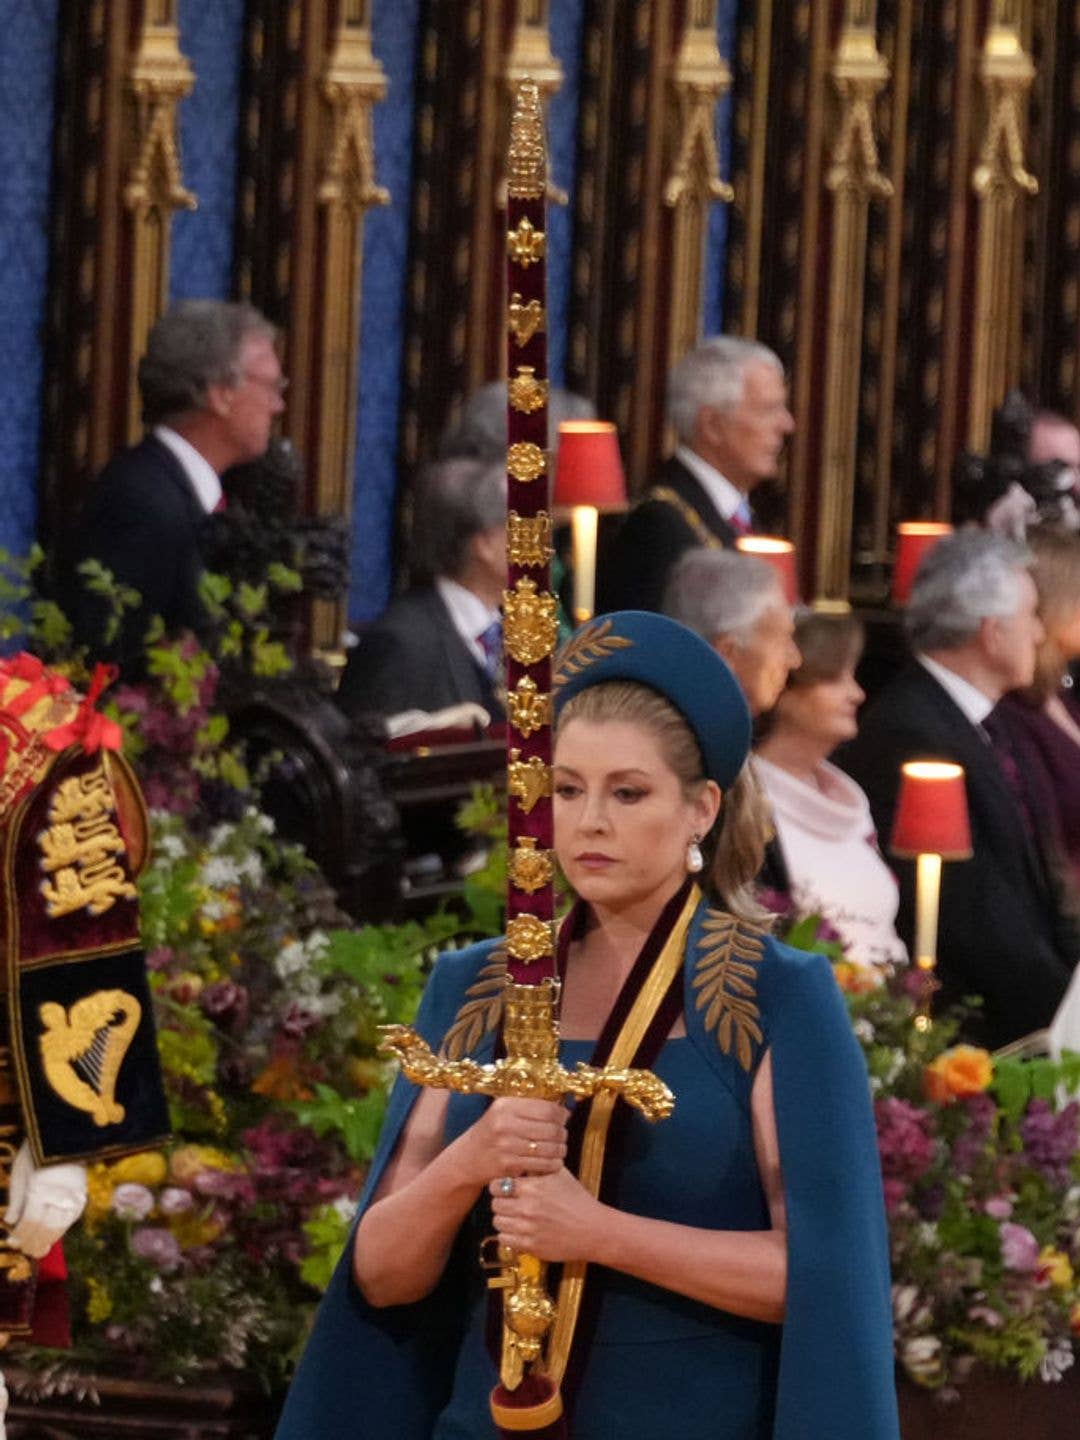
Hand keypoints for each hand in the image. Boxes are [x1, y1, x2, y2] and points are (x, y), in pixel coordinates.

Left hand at [5, 1143, 87, 1258]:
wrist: (65, 1135)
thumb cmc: (37, 1151)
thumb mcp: (20, 1173)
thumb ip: (16, 1200)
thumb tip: (10, 1222)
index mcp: (40, 1190)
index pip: (30, 1223)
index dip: (20, 1235)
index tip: (11, 1241)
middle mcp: (59, 1196)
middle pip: (45, 1229)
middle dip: (33, 1242)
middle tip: (24, 1249)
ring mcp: (74, 1197)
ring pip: (60, 1228)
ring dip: (48, 1240)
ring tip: (37, 1249)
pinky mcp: (83, 1195)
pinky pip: (71, 1220)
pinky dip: (61, 1230)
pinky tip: (53, 1235)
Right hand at [459, 1097, 566, 1187]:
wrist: (468, 1157)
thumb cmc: (492, 1131)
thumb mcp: (503, 1111)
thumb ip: (529, 1106)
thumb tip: (563, 1107)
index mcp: (506, 1105)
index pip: (546, 1108)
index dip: (561, 1114)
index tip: (564, 1117)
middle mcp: (505, 1123)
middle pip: (550, 1129)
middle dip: (562, 1133)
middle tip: (563, 1135)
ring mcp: (506, 1145)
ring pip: (548, 1148)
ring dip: (560, 1149)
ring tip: (561, 1148)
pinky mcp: (508, 1164)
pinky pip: (541, 1164)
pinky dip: (553, 1164)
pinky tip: (554, 1162)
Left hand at [489, 1167, 606, 1263]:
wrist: (593, 1229)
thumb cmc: (576, 1199)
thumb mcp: (559, 1174)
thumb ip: (538, 1164)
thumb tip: (521, 1153)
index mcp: (532, 1187)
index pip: (497, 1185)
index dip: (499, 1185)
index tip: (504, 1188)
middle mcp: (527, 1208)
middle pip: (495, 1204)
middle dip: (501, 1202)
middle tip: (509, 1202)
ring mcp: (528, 1229)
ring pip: (497, 1222)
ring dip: (504, 1219)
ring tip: (514, 1216)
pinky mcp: (530, 1246)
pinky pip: (504, 1239)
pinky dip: (508, 1235)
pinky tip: (519, 1230)